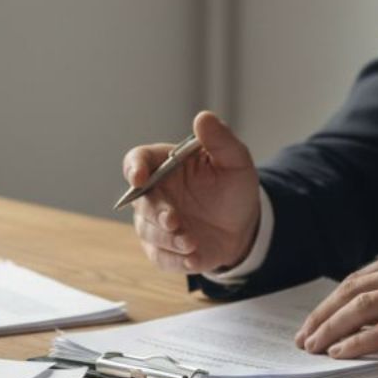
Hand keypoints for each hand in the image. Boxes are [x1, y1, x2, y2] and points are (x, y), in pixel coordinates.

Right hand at [123, 111, 260, 273]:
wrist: (243, 226)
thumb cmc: (232, 187)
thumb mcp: (235, 161)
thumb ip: (220, 140)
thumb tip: (203, 117)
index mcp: (163, 166)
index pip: (136, 161)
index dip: (134, 168)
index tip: (139, 177)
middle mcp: (153, 193)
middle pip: (139, 201)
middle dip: (155, 212)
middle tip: (175, 221)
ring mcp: (154, 223)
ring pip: (148, 231)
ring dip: (168, 239)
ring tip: (192, 242)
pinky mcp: (162, 249)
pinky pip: (159, 256)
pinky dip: (174, 259)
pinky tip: (193, 257)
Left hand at [295, 247, 377, 358]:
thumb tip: (362, 310)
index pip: (356, 279)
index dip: (329, 302)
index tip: (312, 321)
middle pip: (351, 291)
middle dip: (322, 316)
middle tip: (304, 337)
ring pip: (361, 308)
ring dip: (332, 329)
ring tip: (314, 346)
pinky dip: (358, 342)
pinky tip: (341, 352)